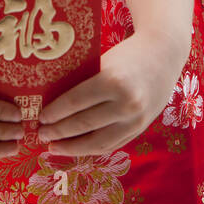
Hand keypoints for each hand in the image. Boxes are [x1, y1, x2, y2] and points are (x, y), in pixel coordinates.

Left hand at [35, 31, 183, 155]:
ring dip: (72, 148)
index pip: (76, 102)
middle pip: (84, 124)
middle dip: (59, 132)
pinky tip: (75, 148)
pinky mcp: (139, 130)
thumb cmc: (127, 55)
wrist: (163, 56)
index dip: (55, 112)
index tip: (39, 118)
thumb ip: (83, 81)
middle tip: (40, 134)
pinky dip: (91, 149)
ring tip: (53, 147)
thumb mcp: (104, 62)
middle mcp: (126, 104)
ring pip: (97, 142)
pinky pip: (111, 145)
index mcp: (113, 81)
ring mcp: (135, 120)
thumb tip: (49, 101)